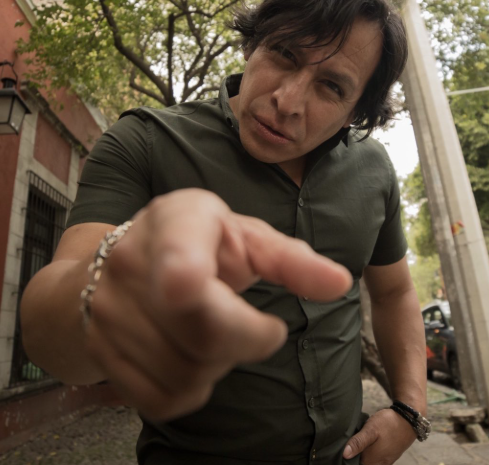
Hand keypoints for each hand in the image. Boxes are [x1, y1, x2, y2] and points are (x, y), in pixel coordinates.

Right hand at [85, 188, 351, 420]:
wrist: (123, 260)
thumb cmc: (198, 244)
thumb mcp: (244, 237)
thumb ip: (290, 260)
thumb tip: (340, 283)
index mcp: (177, 222)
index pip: (177, 246)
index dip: (181, 268)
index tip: (185, 283)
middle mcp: (131, 262)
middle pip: (202, 333)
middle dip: (247, 338)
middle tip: (251, 322)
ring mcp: (107, 310)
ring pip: (185, 374)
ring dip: (218, 365)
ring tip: (214, 330)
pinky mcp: (99, 349)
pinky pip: (161, 399)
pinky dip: (191, 389)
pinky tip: (190, 354)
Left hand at [343, 408, 416, 464]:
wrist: (408, 421)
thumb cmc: (388, 424)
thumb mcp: (371, 430)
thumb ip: (358, 442)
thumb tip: (344, 455)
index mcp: (371, 461)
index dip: (347, 459)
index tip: (340, 451)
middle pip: (361, 463)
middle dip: (354, 457)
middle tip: (346, 444)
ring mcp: (384, 462)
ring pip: (368, 462)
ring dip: (361, 454)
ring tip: (354, 443)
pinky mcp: (388, 456)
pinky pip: (375, 459)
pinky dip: (368, 453)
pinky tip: (364, 443)